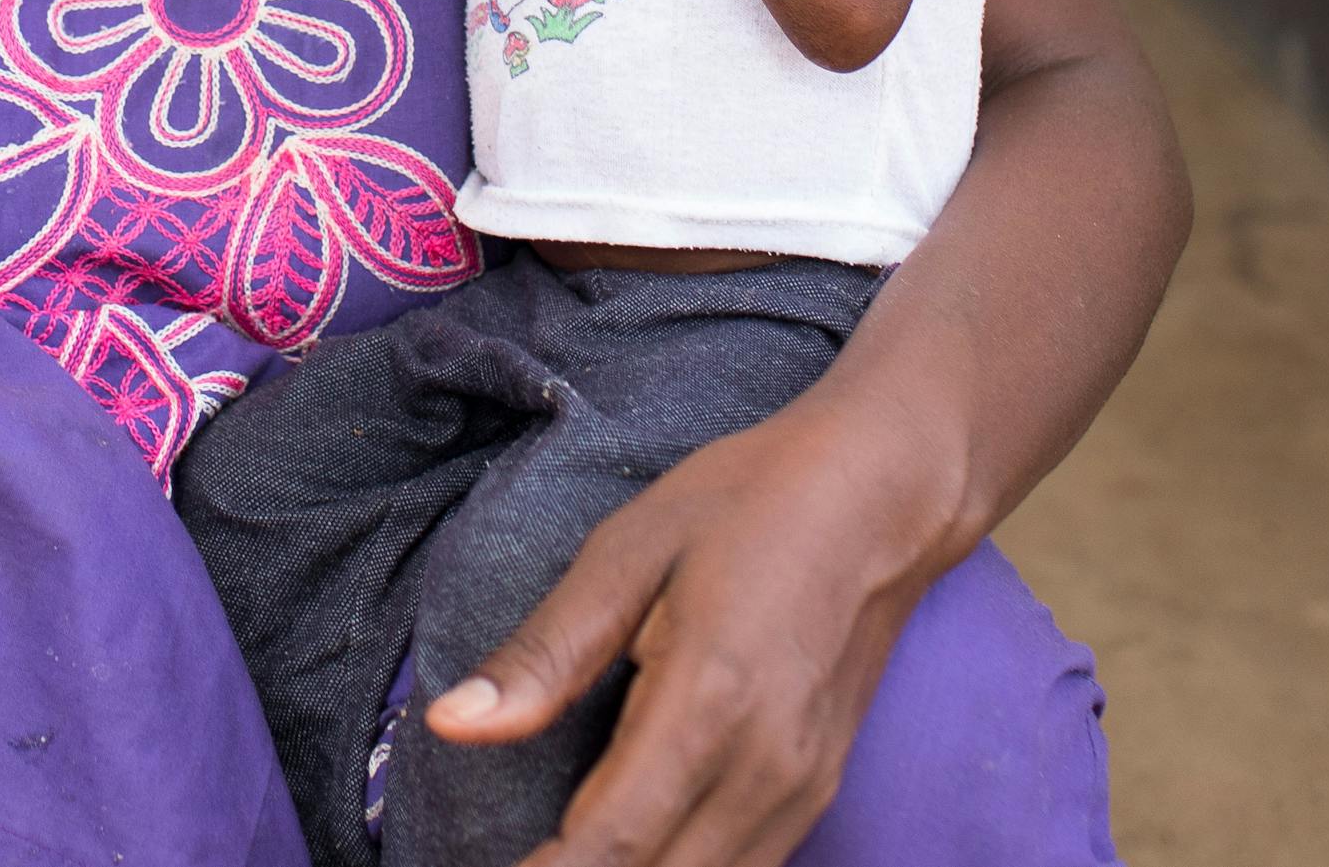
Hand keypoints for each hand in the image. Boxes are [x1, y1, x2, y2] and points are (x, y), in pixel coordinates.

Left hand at [422, 372, 954, 865]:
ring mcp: (801, 790)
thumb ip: (543, 656)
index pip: (610, 845)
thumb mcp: (625, 554)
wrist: (879, 499)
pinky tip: (629, 850)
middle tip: (497, 860)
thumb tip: (449, 726)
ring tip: (557, 853)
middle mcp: (764, 769)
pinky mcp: (816, 793)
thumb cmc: (744, 506)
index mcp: (707, 703)